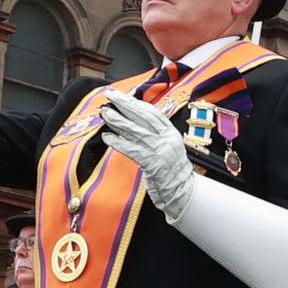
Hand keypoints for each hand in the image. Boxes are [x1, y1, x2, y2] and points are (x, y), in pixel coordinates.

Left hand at [94, 94, 199, 220]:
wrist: (182, 191)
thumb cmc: (172, 171)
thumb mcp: (168, 148)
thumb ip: (155, 135)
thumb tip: (132, 123)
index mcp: (171, 133)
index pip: (152, 113)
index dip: (136, 103)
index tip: (122, 97)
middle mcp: (167, 139)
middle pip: (143, 117)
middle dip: (125, 104)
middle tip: (110, 96)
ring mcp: (160, 150)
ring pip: (135, 131)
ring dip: (118, 121)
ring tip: (105, 113)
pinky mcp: (152, 163)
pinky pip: (132, 150)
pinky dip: (118, 143)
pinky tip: (107, 137)